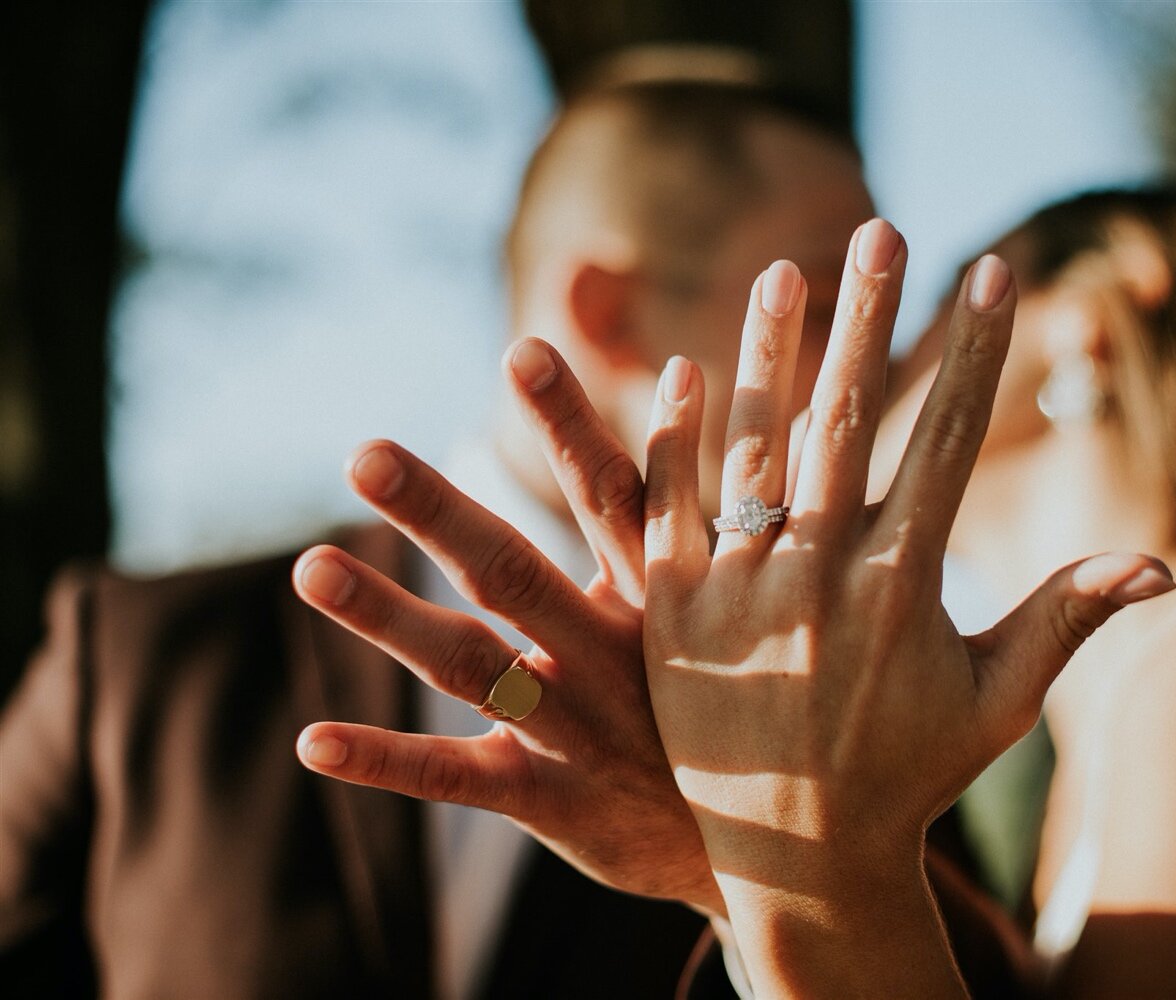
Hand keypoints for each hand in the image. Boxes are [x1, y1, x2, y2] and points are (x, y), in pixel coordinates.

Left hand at [293, 342, 720, 913]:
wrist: (784, 843)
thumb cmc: (752, 700)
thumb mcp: (748, 604)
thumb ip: (708, 505)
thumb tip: (697, 378)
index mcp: (663, 599)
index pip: (614, 496)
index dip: (571, 425)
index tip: (523, 351)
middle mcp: (614, 656)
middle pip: (515, 572)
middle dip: (441, 512)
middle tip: (364, 453)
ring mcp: (579, 730)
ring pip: (472, 667)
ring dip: (390, 617)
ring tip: (311, 568)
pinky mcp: (552, 800)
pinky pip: (457, 779)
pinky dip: (386, 760)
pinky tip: (312, 740)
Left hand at [640, 221, 1173, 995]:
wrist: (797, 857)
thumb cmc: (907, 773)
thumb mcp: (998, 703)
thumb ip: (1066, 620)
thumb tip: (1164, 569)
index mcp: (905, 588)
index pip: (945, 442)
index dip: (972, 352)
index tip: (990, 272)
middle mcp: (821, 575)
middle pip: (847, 420)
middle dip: (870, 316)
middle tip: (882, 229)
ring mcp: (740, 591)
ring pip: (753, 447)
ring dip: (769, 352)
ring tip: (781, 271)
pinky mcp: (675, 612)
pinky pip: (671, 508)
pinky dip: (678, 439)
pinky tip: (686, 370)